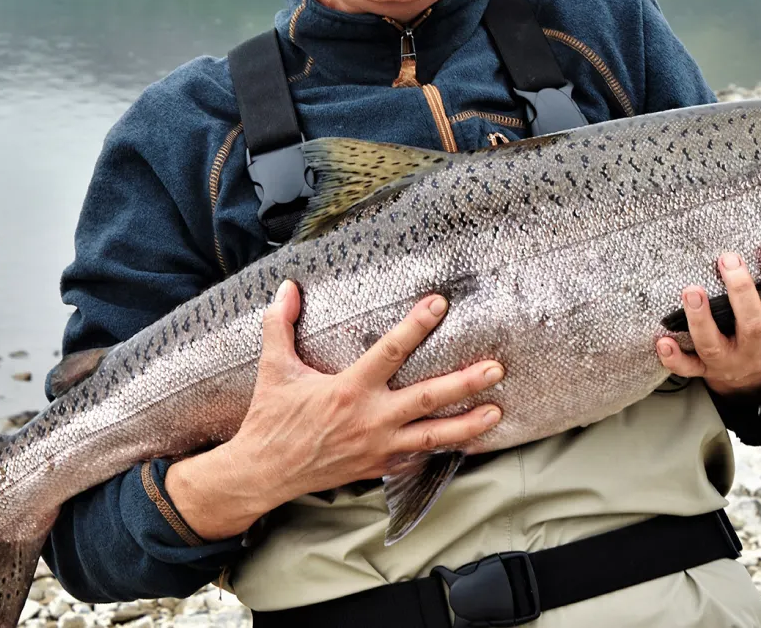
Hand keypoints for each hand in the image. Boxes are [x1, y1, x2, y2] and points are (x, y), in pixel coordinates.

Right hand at [165, 280, 503, 539]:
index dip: (416, 326)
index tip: (439, 304)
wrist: (264, 473)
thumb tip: (286, 287)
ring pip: (434, 436)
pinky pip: (419, 458)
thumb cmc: (271, 419)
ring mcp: (379, 447)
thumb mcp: (273, 368)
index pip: (390, 351)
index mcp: (348, 389)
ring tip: (497, 412)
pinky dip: (444, 450)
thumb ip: (280, 324)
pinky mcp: (379, 467)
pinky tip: (466, 441)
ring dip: (468, 424)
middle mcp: (370, 419)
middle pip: (428, 398)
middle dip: (465, 383)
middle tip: (495, 369)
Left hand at [655, 240, 760, 395]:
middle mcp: (760, 349)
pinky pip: (687, 369)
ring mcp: (730, 361)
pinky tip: (662, 340)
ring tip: (691, 289)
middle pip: (753, 324)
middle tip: (728, 259)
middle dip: (740, 293)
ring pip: (714, 345)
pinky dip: (674, 358)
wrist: (753, 378)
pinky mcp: (704, 369)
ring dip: (701, 319)